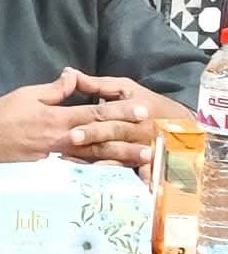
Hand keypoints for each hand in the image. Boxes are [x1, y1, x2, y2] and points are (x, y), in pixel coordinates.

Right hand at [0, 68, 151, 164]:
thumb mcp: (26, 94)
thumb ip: (54, 90)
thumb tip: (73, 77)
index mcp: (54, 118)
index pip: (93, 113)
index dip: (119, 111)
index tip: (141, 109)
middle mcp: (58, 139)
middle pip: (99, 139)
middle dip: (127, 138)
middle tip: (152, 139)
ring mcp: (54, 158)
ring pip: (93, 158)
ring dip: (120, 158)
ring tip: (142, 160)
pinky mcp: (48, 171)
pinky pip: (77, 171)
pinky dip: (98, 173)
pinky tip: (115, 174)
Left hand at [61, 68, 192, 167]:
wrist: (184, 126)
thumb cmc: (148, 103)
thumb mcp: (126, 89)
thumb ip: (96, 85)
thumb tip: (69, 74)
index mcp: (136, 107)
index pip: (111, 114)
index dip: (93, 121)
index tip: (72, 129)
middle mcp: (141, 128)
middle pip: (115, 133)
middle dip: (94, 136)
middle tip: (72, 139)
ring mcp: (146, 146)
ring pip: (120, 154)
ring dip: (99, 159)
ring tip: (75, 163)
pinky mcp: (148, 162)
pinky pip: (131, 170)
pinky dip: (117, 175)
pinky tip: (100, 180)